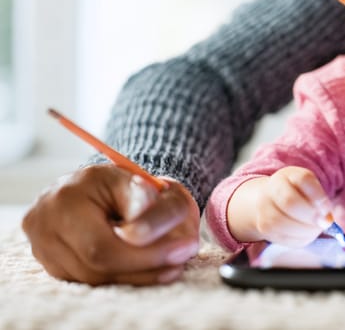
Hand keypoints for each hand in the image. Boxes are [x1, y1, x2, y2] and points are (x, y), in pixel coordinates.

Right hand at [21, 163, 199, 285]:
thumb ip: (142, 196)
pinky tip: (153, 269)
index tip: (184, 247)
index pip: (101, 244)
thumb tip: (143, 227)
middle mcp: (43, 226)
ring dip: (141, 275)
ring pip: (97, 278)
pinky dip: (126, 277)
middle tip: (184, 257)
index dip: (144, 254)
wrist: (92, 190)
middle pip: (98, 265)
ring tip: (174, 263)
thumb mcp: (132, 178)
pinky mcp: (54, 266)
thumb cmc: (116, 183)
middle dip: (147, 266)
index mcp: (63, 199)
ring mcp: (44, 250)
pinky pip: (94, 281)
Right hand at [227, 166, 332, 246]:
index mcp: (287, 175)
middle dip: (311, 216)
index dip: (318, 196)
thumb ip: (321, 201)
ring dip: (304, 230)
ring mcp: (263, 208)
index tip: (327, 208)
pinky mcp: (263, 228)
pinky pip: (280, 237)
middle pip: (290, 202)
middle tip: (323, 223)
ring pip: (281, 222)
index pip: (303, 180)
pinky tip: (306, 234)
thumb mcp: (311, 189)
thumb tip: (327, 221)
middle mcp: (271, 189)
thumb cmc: (298, 194)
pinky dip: (298, 238)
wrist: (271, 201)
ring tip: (316, 229)